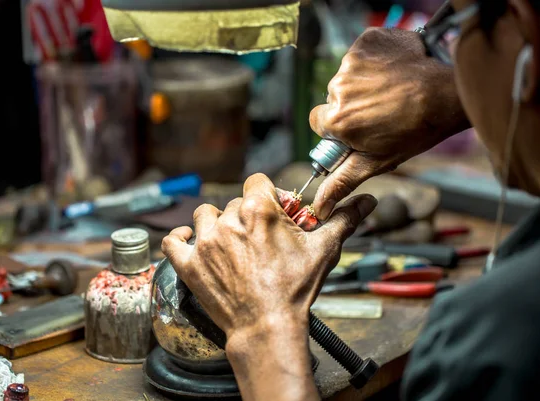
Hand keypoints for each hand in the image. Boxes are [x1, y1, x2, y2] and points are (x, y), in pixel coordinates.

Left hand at [161, 173, 376, 337]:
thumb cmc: (295, 290)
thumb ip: (344, 220)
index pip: (257, 181)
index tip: (273, 210)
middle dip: (246, 215)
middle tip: (258, 239)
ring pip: (204, 215)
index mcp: (259, 210)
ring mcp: (205, 242)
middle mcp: (229, 220)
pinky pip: (172, 241)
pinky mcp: (189, 264)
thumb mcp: (325, 250)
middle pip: (233, 201)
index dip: (267, 194)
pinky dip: (179, 239)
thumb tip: (367, 202)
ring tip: (229, 242)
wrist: (268, 326)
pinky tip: (190, 242)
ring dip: (215, 224)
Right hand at [310, 28, 469, 219]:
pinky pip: (361, 54)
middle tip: (383, 109)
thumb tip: (318, 207)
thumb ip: (343, 181)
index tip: (362, 126)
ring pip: (348, 76)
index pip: (321, 122)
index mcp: (336, 120)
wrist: (449, 90)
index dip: (341, 127)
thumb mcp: (377, 161)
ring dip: (365, 82)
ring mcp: (352, 61)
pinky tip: (394, 70)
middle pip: (334, 99)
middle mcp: (338, 88)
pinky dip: (374, 61)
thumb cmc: (416, 130)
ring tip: (392, 90)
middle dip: (353, 104)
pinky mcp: (366, 41)